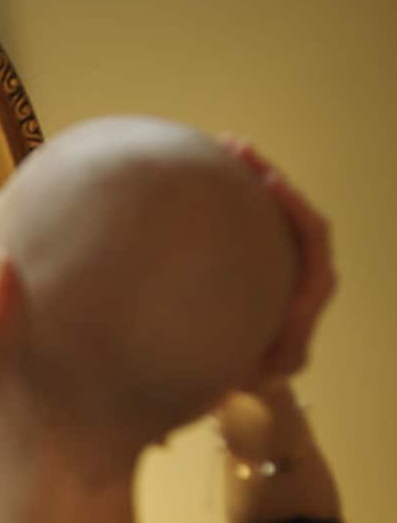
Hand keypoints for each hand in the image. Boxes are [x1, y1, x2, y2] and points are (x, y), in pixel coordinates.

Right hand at [220, 135, 336, 378]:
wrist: (255, 376)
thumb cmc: (255, 375)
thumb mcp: (268, 369)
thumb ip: (277, 351)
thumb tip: (279, 332)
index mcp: (312, 288)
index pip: (314, 237)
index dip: (294, 208)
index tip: (269, 184)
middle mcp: (304, 265)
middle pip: (295, 210)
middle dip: (268, 175)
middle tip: (236, 148)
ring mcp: (282, 255)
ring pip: (274, 207)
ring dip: (251, 175)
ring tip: (222, 146)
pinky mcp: (262, 251)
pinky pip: (254, 215)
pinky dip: (236, 191)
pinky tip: (209, 171)